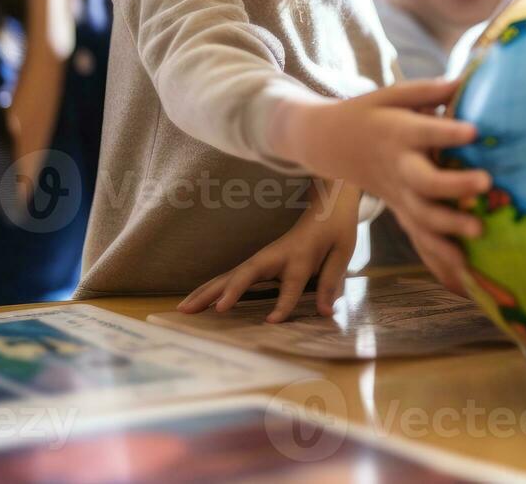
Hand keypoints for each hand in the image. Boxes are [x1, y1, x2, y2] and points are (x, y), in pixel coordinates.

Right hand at [177, 180, 361, 321]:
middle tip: (203, 310)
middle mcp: (275, 256)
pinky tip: (195, 301)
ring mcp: (262, 258)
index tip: (270, 322)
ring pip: (230, 275)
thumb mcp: (343, 252)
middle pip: (245, 274)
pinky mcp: (257, 262)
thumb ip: (331, 281)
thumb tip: (325, 312)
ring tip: (183, 309)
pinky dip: (211, 288)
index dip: (283, 303)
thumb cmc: (336, 229)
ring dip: (206, 291)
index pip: (291, 284)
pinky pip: (231, 277)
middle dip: (223, 292)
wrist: (328, 204)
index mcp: (300, 255)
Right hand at [271, 80, 489, 293]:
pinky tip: (464, 282)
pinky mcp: (399, 211)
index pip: (422, 132)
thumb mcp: (392, 93)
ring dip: (449, 230)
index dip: (447, 132)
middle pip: (424, 182)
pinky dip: (438, 262)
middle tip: (486, 183)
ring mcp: (397, 195)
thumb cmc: (371, 112)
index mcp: (397, 132)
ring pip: (420, 218)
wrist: (328, 143)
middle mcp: (398, 167)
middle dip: (453, 186)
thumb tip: (468, 81)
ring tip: (481, 233)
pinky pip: (419, 240)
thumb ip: (429, 91)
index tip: (475, 130)